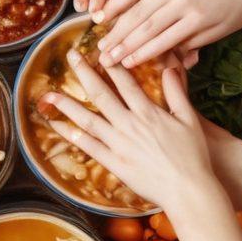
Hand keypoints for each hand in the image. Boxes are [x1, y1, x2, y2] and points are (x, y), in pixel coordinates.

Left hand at [40, 49, 218, 216]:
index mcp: (148, 112)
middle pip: (101, 94)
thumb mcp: (189, 120)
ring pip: (87, 120)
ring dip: (67, 105)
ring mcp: (119, 144)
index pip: (125, 82)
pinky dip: (70, 135)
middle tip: (71, 55)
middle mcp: (130, 125)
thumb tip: (170, 68)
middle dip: (84, 73)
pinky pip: (87, 146)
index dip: (111, 64)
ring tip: (49, 94)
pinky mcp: (113, 163)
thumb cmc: (193, 157)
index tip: (99, 50)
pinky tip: (56, 126)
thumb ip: (177, 93)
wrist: (188, 190)